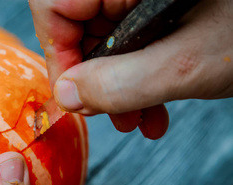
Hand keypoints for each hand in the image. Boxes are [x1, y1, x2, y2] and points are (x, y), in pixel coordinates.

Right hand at [30, 0, 232, 138]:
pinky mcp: (154, 9)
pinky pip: (129, 44)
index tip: (74, 94)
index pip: (54, 7)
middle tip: (111, 115)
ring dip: (116, 87)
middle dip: (94, 81)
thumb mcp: (185, 63)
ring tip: (137, 119)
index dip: (59, 55)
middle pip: (79, 28)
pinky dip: (136, 78)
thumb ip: (119, 83)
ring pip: (104, 41)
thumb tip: (65, 96)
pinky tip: (152, 105)